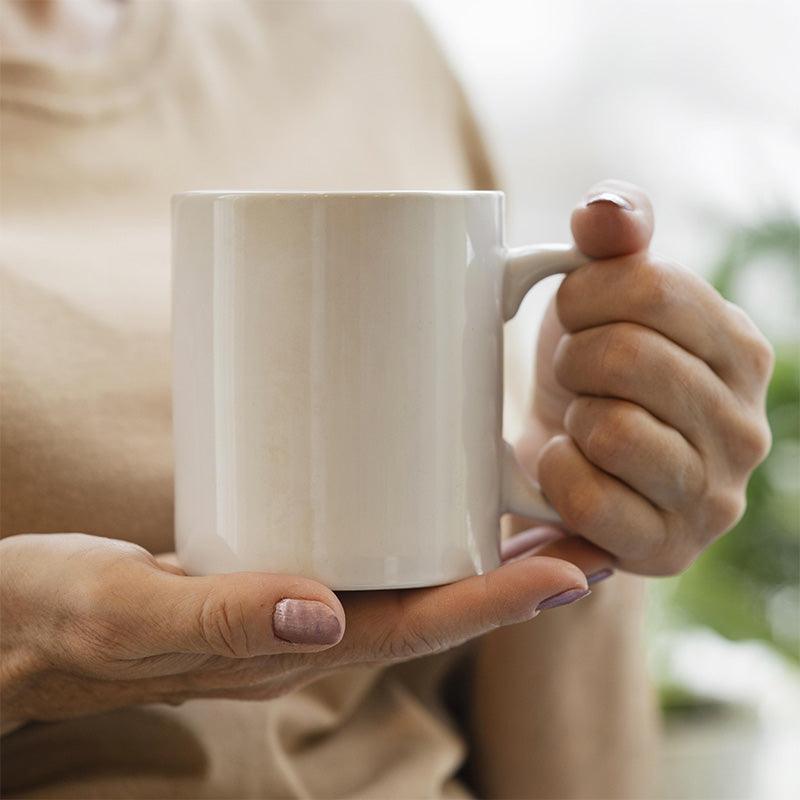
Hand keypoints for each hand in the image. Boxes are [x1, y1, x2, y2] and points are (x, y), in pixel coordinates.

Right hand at [0, 532, 587, 726]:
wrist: (20, 618)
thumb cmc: (61, 619)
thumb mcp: (121, 613)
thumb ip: (212, 616)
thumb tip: (316, 613)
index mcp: (282, 652)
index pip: (413, 630)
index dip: (496, 604)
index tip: (572, 570)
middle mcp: (304, 631)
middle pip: (433, 607)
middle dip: (517, 578)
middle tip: (592, 529)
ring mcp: (292, 602)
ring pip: (409, 581)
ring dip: (481, 554)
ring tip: (546, 510)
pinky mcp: (272, 567)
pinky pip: (364, 551)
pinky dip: (417, 528)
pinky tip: (438, 494)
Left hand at [515, 180, 772, 575]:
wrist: (568, 463)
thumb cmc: (588, 372)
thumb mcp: (601, 292)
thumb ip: (614, 233)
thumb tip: (603, 212)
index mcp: (740, 348)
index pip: (652, 289)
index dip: (583, 296)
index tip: (572, 314)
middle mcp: (744, 425)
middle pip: (626, 357)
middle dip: (573, 359)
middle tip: (573, 374)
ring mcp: (712, 495)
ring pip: (611, 430)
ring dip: (571, 419)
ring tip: (580, 421)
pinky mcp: (667, 547)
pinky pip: (590, 500)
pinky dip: (558, 474)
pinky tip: (569, 464)